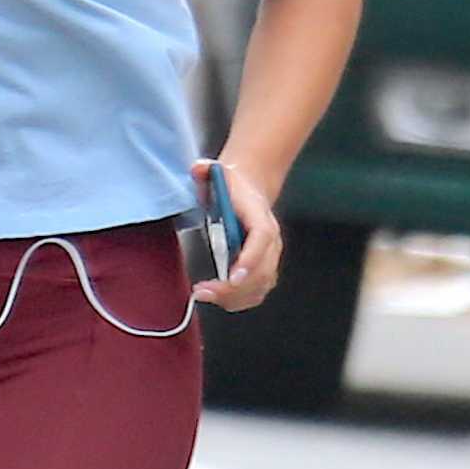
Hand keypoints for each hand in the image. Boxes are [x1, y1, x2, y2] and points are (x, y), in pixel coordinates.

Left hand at [189, 156, 281, 310]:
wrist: (249, 192)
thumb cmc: (233, 187)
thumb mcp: (219, 173)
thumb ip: (207, 170)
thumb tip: (198, 168)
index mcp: (261, 217)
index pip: (262, 239)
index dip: (250, 259)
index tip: (232, 276)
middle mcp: (271, 242)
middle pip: (261, 271)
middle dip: (232, 287)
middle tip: (203, 291)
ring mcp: (269, 259)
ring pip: (259, 287)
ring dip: (233, 297)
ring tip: (205, 294)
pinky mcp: (263, 272)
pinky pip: (255, 293)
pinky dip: (237, 300)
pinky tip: (216, 297)